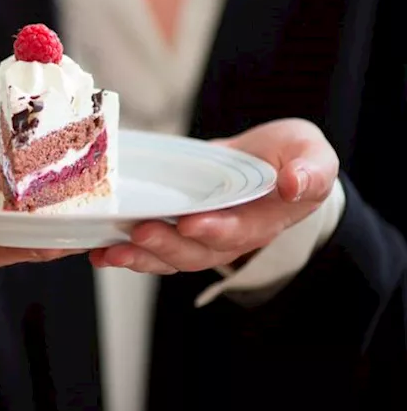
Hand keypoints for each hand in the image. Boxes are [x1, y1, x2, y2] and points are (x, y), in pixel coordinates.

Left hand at [90, 118, 338, 274]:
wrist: (271, 161)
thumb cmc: (292, 158)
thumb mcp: (312, 154)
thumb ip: (311, 170)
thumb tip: (295, 184)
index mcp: (266, 220)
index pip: (240, 232)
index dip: (216, 231)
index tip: (192, 223)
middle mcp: (230, 236)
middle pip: (197, 252)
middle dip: (167, 245)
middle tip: (140, 232)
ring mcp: (200, 235)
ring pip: (169, 257)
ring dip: (139, 257)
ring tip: (110, 251)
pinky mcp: (176, 228)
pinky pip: (151, 248)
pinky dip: (125, 251)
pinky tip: (98, 249)